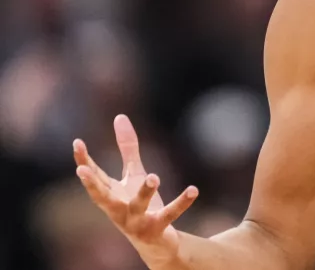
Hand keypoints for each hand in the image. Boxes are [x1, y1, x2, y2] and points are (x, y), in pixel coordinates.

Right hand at [74, 115, 198, 267]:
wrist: (155, 242)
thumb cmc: (138, 203)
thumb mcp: (133, 174)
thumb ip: (127, 147)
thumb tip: (119, 116)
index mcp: (111, 194)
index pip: (93, 176)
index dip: (83, 161)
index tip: (76, 143)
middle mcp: (118, 209)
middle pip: (102, 197)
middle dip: (91, 185)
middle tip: (81, 171)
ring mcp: (136, 221)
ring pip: (138, 206)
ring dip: (145, 192)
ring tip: (154, 177)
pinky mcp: (156, 228)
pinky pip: (170, 214)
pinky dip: (182, 203)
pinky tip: (193, 190)